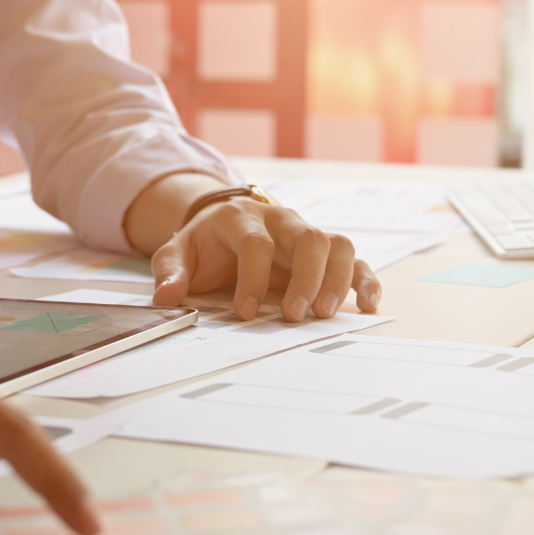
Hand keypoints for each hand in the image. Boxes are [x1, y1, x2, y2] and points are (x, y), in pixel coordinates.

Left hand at [125, 174, 380, 321]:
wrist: (222, 226)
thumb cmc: (204, 245)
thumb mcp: (177, 254)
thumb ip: (170, 272)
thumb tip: (167, 297)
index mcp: (242, 218)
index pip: (255, 243)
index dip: (252, 278)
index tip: (243, 312)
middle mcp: (281, 221)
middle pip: (308, 238)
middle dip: (305, 279)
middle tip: (295, 315)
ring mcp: (305, 235)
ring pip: (337, 245)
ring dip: (336, 280)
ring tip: (324, 315)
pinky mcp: (324, 253)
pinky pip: (354, 260)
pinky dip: (365, 281)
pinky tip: (366, 305)